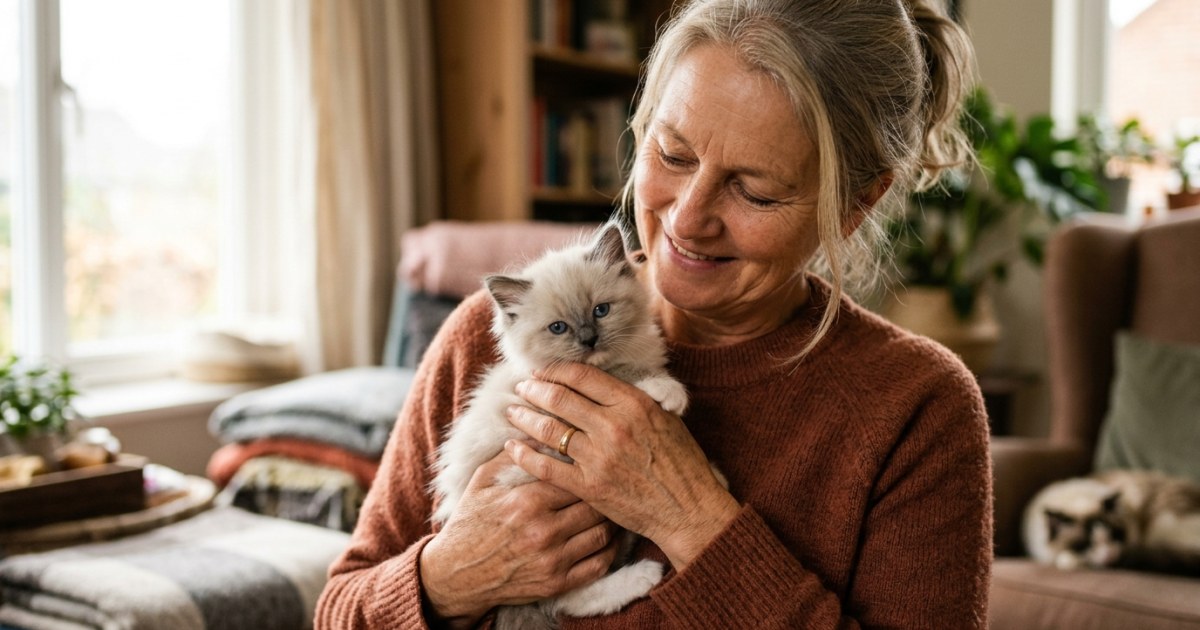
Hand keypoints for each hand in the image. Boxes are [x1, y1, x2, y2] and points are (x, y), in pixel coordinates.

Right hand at [419, 450, 619, 625]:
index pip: (575, 476)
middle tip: (612, 482)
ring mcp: (552, 560)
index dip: (588, 467)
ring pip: (602, 533)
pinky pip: (598, 565)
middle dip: (605, 492)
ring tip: (614, 507)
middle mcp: (544, 530)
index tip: (594, 460)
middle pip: (594, 504)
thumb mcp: (483, 481)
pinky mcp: (557, 584)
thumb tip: (539, 429)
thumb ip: (513, 456)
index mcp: (528, 500)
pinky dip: (611, 550)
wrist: (456, 575)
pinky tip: (611, 537)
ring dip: (612, 519)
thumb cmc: (471, 522)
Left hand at [504, 363, 739, 569]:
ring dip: (524, 417)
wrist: (688, 508)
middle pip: (560, 397)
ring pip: (549, 429)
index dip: (555, 370)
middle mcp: (613, 426)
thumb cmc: (681, 463)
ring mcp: (599, 457)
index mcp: (633, 403)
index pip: (582, 376)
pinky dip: (524, 455)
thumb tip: (602, 383)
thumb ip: (634, 398)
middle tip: (521, 386)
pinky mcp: (589, 486)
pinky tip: (512, 447)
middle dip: (534, 388)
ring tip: (513, 411)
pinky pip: (546, 467)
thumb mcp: (665, 418)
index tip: (542, 371)